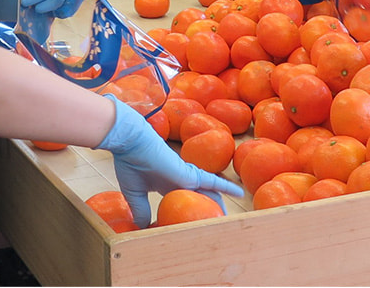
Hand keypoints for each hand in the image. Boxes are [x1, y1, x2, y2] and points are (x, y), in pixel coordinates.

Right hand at [96, 95, 243, 227]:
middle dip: (208, 209)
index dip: (190, 210)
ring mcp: (187, 176)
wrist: (132, 142)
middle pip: (201, 197)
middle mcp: (181, 180)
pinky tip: (239, 193)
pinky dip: (226, 187)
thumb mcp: (134, 193)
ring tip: (227, 218)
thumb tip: (143, 227)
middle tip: (216, 224)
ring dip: (218, 204)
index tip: (192, 223)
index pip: (185, 199)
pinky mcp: (190, 174)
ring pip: (209, 192)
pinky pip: (213, 182)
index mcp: (168, 184)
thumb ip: (141, 210)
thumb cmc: (131, 162)